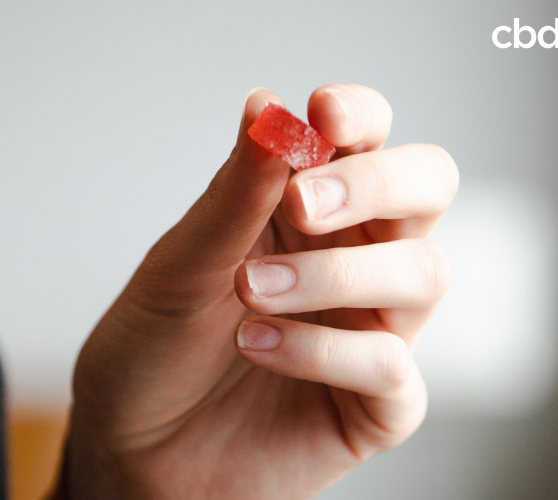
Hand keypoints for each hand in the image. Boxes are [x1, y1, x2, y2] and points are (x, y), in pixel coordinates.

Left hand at [63, 85, 458, 498]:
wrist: (131, 448)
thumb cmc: (152, 350)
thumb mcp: (181, 263)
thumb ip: (234, 193)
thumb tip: (268, 104)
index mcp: (308, 212)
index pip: (367, 139)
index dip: (361, 116)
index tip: (321, 114)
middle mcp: (352, 261)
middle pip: (426, 190)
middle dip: (377, 185)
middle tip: (303, 203)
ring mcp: (370, 331)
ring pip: (423, 275)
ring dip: (334, 274)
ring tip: (251, 291)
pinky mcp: (375, 405)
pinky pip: (391, 366)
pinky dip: (323, 351)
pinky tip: (257, 345)